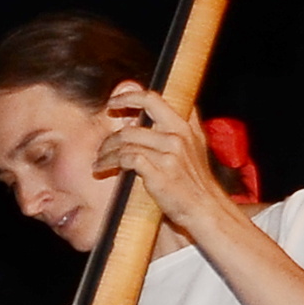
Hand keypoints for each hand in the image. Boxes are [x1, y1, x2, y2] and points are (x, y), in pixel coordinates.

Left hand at [91, 79, 215, 233]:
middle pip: (135, 121)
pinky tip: (103, 168)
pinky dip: (110, 162)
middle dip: (112, 132)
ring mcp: (169, 154)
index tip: (113, 102)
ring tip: (99, 160)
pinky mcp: (159, 172)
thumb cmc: (195, 180)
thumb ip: (182, 126)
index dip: (130, 97)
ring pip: (126, 141)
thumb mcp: (196, 146)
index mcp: (185, 126)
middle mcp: (178, 136)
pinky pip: (126, 158)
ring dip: (106, 150)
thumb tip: (165, 110)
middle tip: (102, 142)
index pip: (154, 99)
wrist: (204, 207)